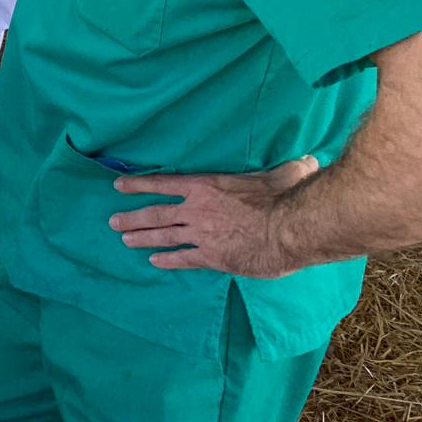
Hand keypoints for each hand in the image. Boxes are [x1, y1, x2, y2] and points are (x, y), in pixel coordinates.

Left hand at [109, 155, 320, 277]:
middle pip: (156, 213)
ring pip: (163, 236)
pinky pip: (183, 259)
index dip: (139, 184)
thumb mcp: (284, 174)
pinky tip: (155, 262)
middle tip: (112, 221)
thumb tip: (309, 159)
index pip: (163, 183)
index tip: (118, 185)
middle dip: (132, 217)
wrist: (288, 229)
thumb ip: (288, 167)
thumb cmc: (284, 198)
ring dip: (141, 238)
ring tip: (124, 240)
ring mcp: (201, 234)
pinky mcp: (212, 257)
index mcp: (206, 186)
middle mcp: (196, 210)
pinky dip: (167, 260)